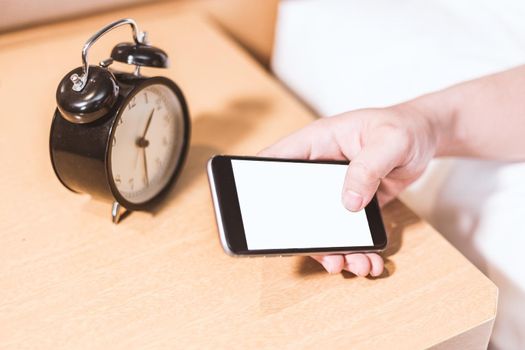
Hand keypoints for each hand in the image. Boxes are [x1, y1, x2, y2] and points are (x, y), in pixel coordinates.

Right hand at [258, 104, 438, 275]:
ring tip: (353, 264)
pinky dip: (352, 248)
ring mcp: (333, 187)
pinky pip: (342, 230)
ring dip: (331, 248)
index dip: (257, 183)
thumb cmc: (403, 127)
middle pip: (293, 203)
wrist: (424, 138)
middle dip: (303, 235)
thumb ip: (367, 168)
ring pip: (318, 224)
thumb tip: (349, 203)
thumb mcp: (390, 142)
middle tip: (323, 254)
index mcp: (317, 142)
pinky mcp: (351, 203)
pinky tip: (367, 259)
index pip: (275, 161)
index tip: (255, 212)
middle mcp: (319, 167)